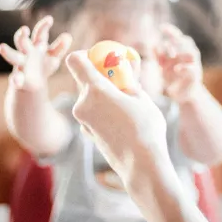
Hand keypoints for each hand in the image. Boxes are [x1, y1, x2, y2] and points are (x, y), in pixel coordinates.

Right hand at [0, 16, 71, 91]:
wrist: (32, 84)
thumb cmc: (43, 65)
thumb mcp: (53, 56)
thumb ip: (60, 47)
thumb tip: (68, 36)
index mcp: (36, 45)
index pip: (39, 33)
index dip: (44, 26)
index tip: (50, 19)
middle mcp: (26, 52)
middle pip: (22, 41)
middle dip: (22, 36)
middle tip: (24, 30)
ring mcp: (21, 65)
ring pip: (12, 56)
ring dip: (8, 52)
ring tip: (1, 47)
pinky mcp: (19, 79)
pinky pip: (16, 79)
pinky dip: (16, 79)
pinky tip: (16, 81)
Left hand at [66, 51, 170, 188]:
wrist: (142, 166)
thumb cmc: (146, 129)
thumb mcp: (142, 97)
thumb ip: (128, 80)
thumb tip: (126, 68)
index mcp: (95, 90)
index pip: (75, 60)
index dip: (85, 55)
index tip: (101, 59)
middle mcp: (82, 104)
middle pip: (84, 79)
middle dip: (100, 76)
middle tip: (122, 80)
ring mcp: (82, 120)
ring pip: (89, 97)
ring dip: (104, 94)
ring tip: (127, 103)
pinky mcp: (86, 132)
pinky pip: (92, 112)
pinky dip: (103, 110)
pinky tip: (122, 119)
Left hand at [158, 24, 202, 102]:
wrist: (183, 95)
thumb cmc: (172, 78)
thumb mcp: (162, 66)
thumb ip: (158, 56)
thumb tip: (151, 45)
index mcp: (181, 51)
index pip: (178, 37)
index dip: (171, 31)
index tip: (162, 27)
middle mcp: (189, 56)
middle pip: (187, 42)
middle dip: (176, 41)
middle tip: (165, 46)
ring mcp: (194, 65)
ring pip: (193, 53)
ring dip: (182, 52)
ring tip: (171, 55)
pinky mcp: (196, 76)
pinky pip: (192, 69)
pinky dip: (184, 67)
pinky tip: (176, 69)